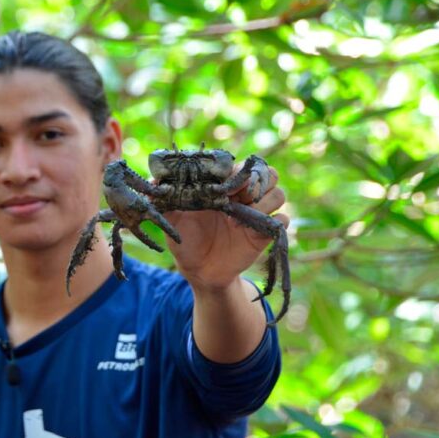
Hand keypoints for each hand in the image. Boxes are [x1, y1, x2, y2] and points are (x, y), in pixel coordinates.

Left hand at [164, 166, 289, 290]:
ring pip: (279, 193)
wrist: (198, 272)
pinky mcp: (264, 233)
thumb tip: (154, 179)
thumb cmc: (185, 241)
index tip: (223, 182)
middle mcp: (243, 197)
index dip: (236, 169)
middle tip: (238, 196)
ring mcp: (256, 214)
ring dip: (264, 202)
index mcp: (223, 188)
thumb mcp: (172, 219)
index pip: (241, 165)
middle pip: (268, 173)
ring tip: (239, 216)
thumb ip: (165, 198)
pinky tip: (248, 230)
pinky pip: (284, 220)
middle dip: (257, 181)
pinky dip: (273, 221)